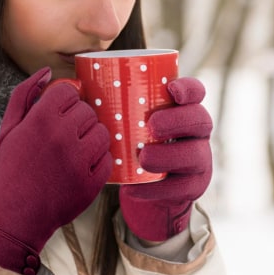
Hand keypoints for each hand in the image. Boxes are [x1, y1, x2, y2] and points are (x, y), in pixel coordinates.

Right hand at [0, 67, 112, 274]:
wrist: (15, 215)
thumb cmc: (12, 169)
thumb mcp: (9, 129)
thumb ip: (24, 95)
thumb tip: (47, 72)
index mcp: (40, 120)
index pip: (69, 91)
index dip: (64, 102)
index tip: (58, 114)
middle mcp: (61, 137)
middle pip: (88, 111)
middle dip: (78, 121)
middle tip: (65, 136)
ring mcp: (79, 160)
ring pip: (102, 132)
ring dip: (91, 139)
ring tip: (75, 151)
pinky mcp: (92, 182)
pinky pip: (108, 159)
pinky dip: (98, 163)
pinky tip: (81, 168)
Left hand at [119, 77, 212, 242]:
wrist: (148, 182)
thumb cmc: (132, 138)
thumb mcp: (128, 118)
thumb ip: (111, 101)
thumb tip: (73, 84)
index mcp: (183, 107)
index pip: (196, 91)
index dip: (188, 89)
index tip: (170, 90)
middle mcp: (197, 131)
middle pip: (200, 120)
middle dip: (177, 121)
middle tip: (151, 125)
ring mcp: (198, 158)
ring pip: (194, 155)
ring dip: (168, 156)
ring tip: (143, 158)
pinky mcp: (192, 186)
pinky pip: (179, 189)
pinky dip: (155, 190)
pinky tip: (132, 189)